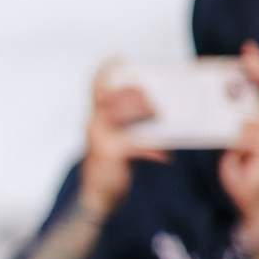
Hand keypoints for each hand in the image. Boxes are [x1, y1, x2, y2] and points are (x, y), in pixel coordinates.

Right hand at [80, 63, 163, 217]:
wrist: (97, 200)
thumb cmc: (112, 170)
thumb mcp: (119, 142)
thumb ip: (130, 126)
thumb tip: (159, 112)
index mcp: (96, 119)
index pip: (95, 87)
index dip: (104, 71)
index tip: (116, 58)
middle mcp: (93, 123)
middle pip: (119, 95)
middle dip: (142, 97)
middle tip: (158, 109)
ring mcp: (99, 136)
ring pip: (126, 111)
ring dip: (149, 114)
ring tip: (163, 125)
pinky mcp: (111, 151)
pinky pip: (137, 142)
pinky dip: (155, 150)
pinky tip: (165, 158)